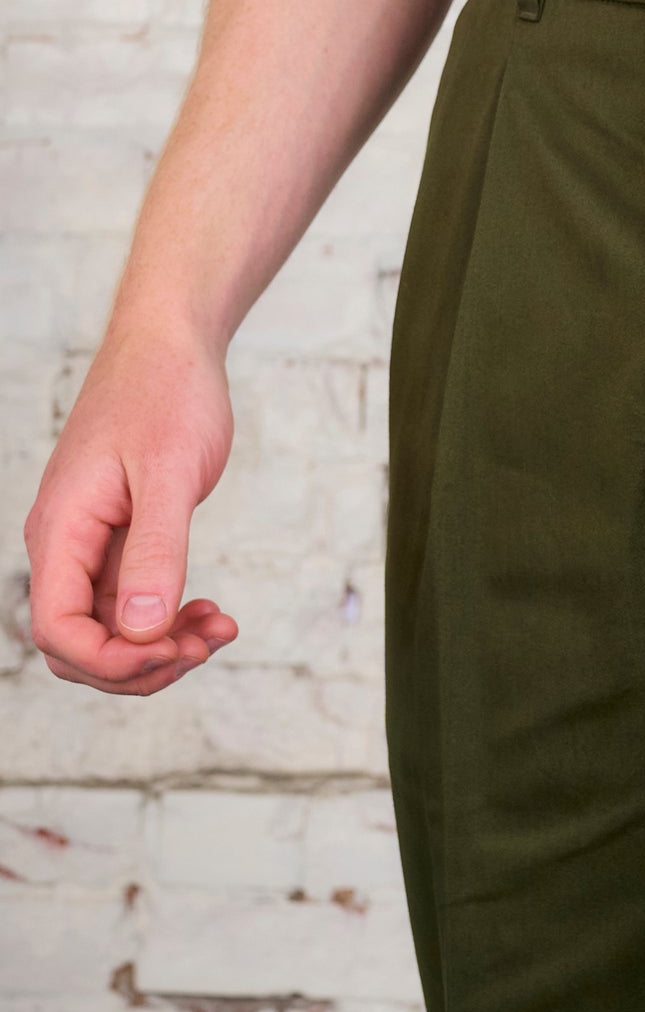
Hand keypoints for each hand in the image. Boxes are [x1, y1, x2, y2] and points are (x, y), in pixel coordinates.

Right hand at [22, 323, 239, 694]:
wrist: (171, 347)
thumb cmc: (166, 394)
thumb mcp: (170, 474)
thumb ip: (156, 550)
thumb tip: (143, 628)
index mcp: (62, 531)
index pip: (58, 631)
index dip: (113, 660)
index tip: (176, 649)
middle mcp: (67, 546)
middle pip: (79, 646)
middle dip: (141, 664)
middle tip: (207, 644)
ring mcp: (92, 546)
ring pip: (111, 630)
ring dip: (162, 647)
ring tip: (220, 629)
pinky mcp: (121, 540)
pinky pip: (134, 603)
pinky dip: (170, 619)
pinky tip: (212, 613)